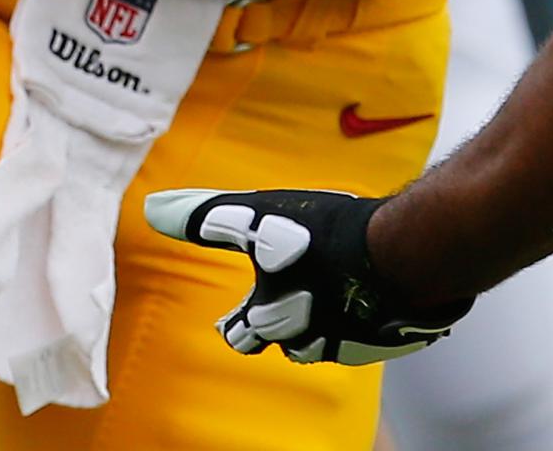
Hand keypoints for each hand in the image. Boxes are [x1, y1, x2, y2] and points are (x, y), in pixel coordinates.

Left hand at [142, 188, 472, 365]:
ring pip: (325, 342)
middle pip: (283, 344)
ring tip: (324, 298)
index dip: (236, 322)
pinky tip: (367, 297)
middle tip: (281, 306)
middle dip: (279, 325)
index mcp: (270, 317)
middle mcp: (307, 340)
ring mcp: (349, 343)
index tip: (234, 318)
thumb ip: (204, 217)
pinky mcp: (387, 338)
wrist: (399, 255)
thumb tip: (152, 208)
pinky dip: (362, 318)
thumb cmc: (324, 236)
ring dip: (321, 323)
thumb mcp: (254, 217)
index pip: (240, 335)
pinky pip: (367, 334)